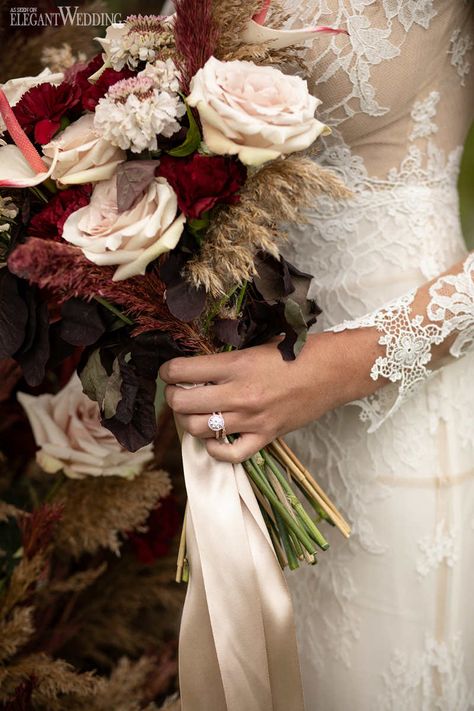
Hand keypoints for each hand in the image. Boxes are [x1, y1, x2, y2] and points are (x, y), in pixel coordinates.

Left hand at [159, 329, 380, 462]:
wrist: (333, 371)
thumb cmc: (296, 353)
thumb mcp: (257, 346)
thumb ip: (227, 360)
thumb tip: (196, 369)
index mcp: (235, 364)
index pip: (182, 371)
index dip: (168, 372)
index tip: (170, 372)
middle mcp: (239, 393)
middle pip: (182, 404)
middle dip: (173, 397)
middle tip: (178, 392)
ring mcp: (251, 418)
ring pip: (198, 429)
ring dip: (188, 422)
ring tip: (194, 413)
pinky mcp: (265, 436)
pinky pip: (230, 454)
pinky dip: (214, 450)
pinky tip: (213, 439)